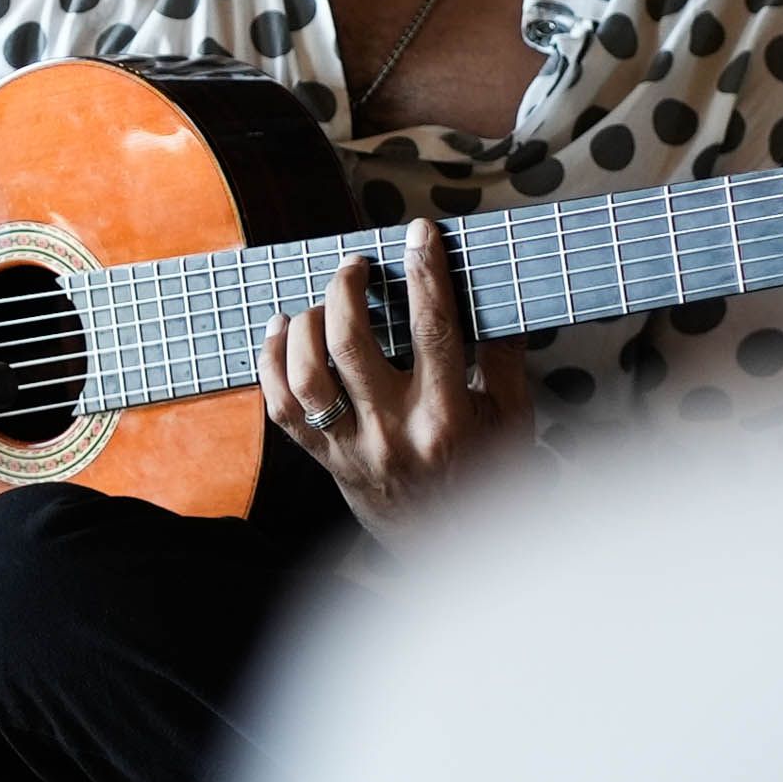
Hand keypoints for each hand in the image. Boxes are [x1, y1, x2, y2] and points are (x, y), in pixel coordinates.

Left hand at [260, 217, 521, 539]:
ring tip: (319, 303)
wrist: (455, 548)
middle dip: (347, 290)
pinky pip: (282, 410)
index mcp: (448, 417)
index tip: (419, 233)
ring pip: (307, 375)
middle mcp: (395, 432)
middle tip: (355, 266)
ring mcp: (354, 449)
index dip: (424, 273)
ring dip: (304, 326)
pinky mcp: (327, 462)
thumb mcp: (512, 416)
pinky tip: (280, 332)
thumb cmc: (489, 474)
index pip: (434, 329)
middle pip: (351, 344)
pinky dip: (271, 365)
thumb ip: (502, 353)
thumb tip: (495, 288)